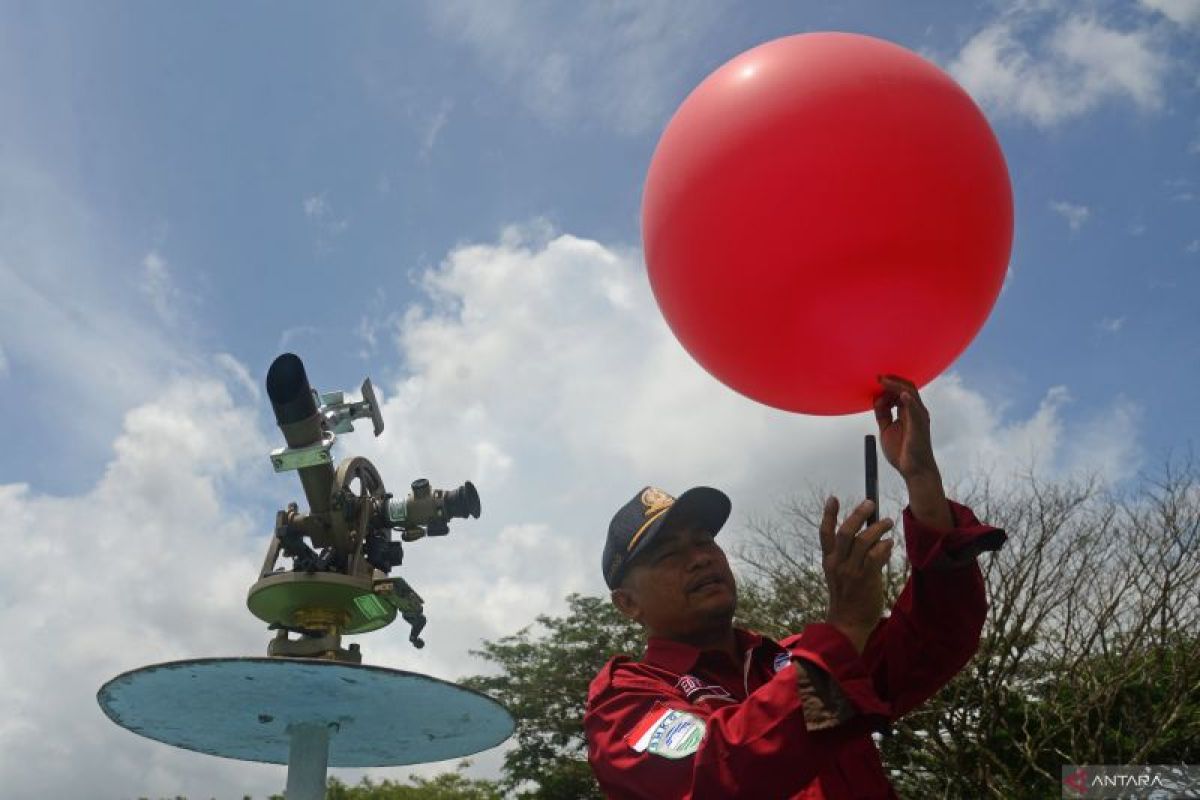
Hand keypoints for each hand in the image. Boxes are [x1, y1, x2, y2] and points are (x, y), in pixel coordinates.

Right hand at [819, 496, 893, 652]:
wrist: (847, 624)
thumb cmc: (847, 599)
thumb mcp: (839, 576)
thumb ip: (849, 558)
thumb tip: (870, 538)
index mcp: (829, 561)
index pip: (825, 533)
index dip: (829, 514)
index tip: (833, 498)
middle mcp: (838, 563)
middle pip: (846, 531)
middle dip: (858, 514)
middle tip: (869, 503)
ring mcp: (851, 571)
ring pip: (864, 540)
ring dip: (878, 528)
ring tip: (887, 522)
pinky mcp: (866, 578)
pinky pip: (876, 555)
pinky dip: (885, 546)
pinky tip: (890, 544)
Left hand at [874, 375, 953, 530]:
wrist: (914, 470)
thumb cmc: (903, 451)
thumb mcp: (886, 429)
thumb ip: (882, 414)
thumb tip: (876, 400)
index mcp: (909, 411)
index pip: (900, 390)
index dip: (888, 385)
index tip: (875, 381)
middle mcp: (916, 411)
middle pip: (907, 387)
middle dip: (892, 380)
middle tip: (877, 376)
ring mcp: (919, 417)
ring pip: (910, 393)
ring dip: (895, 385)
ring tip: (882, 380)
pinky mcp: (919, 426)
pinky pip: (915, 410)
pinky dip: (909, 400)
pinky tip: (901, 395)